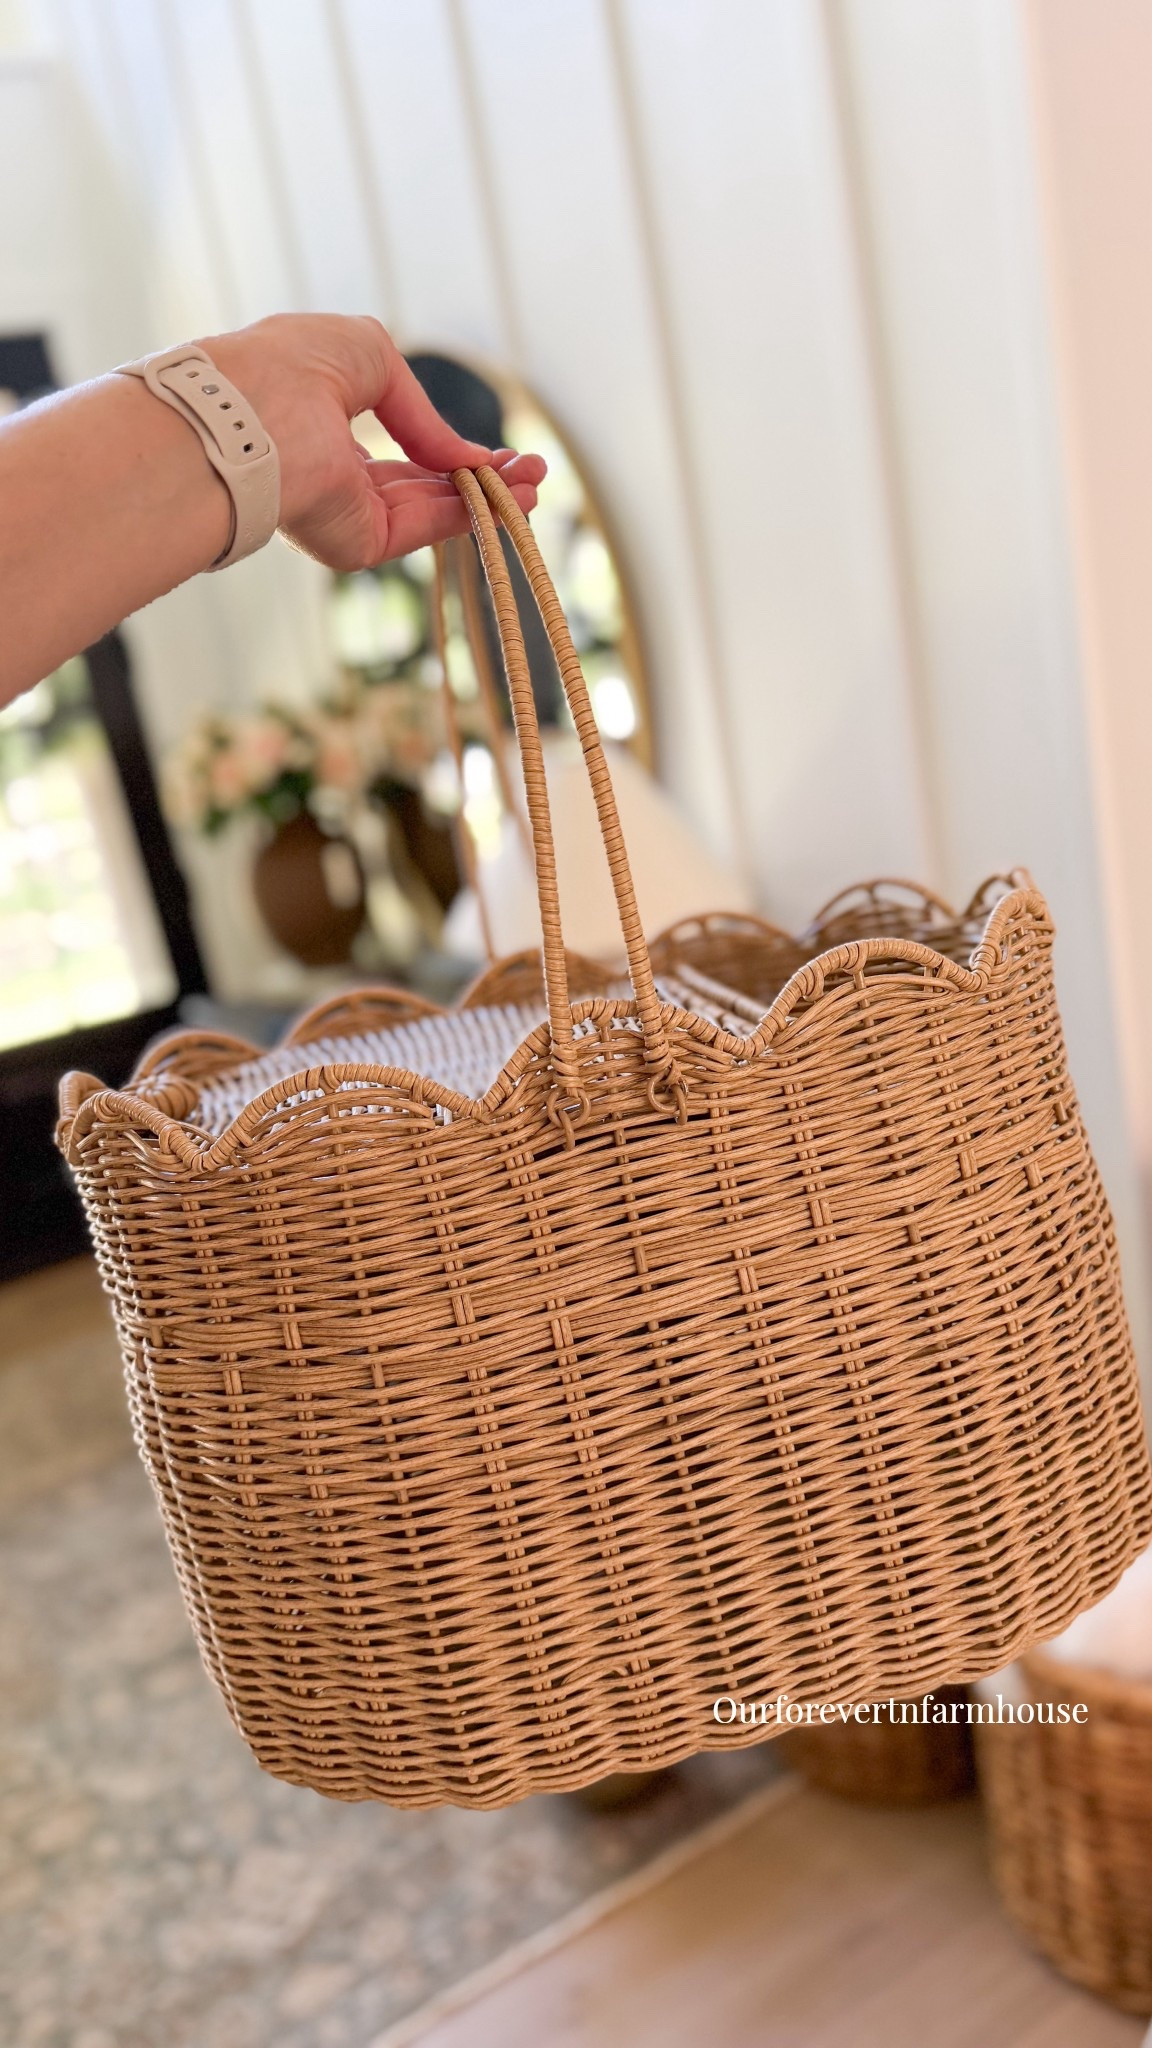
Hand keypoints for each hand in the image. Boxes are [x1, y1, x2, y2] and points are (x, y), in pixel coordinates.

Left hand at [200, 313, 545, 570]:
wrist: (252, 412)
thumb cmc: (293, 364)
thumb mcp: (370, 354)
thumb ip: (421, 409)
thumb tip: (461, 454)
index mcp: (321, 422)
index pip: (394, 442)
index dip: (446, 445)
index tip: (495, 449)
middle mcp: (332, 472)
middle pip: (420, 482)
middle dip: (479, 475)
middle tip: (532, 471)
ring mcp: (344, 512)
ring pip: (429, 508)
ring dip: (487, 496)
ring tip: (536, 484)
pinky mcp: (354, 543)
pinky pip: (423, 528)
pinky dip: (470, 515)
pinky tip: (510, 500)